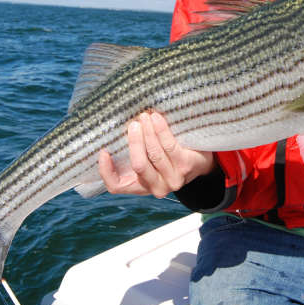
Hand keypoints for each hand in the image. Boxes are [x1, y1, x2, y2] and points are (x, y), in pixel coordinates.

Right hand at [98, 111, 215, 197]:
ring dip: (148, 132)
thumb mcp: (149, 161)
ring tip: (144, 116)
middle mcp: (156, 188)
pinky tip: (157, 119)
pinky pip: (170, 146)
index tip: (103, 151)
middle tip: (132, 125)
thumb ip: (134, 153)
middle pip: (138, 165)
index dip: (106, 171)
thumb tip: (115, 130)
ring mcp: (173, 179)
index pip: (116, 186)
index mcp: (141, 187)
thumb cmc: (167, 158)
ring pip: (155, 154)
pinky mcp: (186, 166)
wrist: (200, 163)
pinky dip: (161, 130)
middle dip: (134, 142)